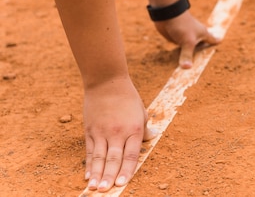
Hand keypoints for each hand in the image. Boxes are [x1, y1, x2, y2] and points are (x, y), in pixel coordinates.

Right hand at [83, 77, 154, 191]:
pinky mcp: (90, 131)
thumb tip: (154, 136)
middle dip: (110, 176)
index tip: (122, 184)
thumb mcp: (141, 111)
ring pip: (99, 157)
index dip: (127, 170)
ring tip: (94, 188)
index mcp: (134, 129)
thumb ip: (145, 128)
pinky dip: (89, 165)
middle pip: (114, 159)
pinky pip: (89, 151)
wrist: (107, 82)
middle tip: (106, 191)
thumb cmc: (128, 97)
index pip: (131, 154)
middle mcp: (118, 133)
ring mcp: (102, 132)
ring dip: (97, 174)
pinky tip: (87, 176)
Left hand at [154, 11, 219, 67]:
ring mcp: (186, 38)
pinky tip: (179, 63)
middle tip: (208, 62)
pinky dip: (181, 56)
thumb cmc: (182, 25)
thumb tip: (186, 68)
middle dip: (204, 53)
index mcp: (203, 34)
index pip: (213, 40)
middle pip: (202, 46)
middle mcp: (196, 37)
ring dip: (191, 56)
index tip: (221, 44)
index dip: (217, 43)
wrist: (167, 15)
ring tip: (193, 67)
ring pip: (190, 50)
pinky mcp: (177, 40)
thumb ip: (187, 55)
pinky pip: (181, 50)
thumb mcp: (187, 41)